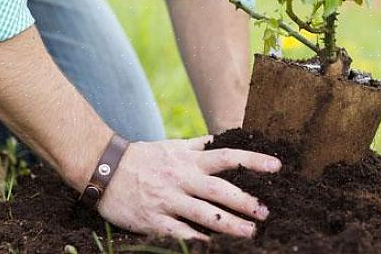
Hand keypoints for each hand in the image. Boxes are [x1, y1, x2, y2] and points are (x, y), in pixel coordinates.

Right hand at [96, 136, 281, 239]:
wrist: (103, 168)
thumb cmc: (142, 158)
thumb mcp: (172, 146)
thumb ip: (198, 145)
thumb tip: (223, 138)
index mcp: (188, 160)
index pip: (227, 156)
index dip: (252, 160)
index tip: (276, 166)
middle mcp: (181, 178)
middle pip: (219, 189)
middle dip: (245, 201)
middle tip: (266, 212)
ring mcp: (167, 199)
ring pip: (203, 213)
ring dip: (229, 224)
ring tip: (251, 233)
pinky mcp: (153, 219)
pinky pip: (179, 232)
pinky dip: (198, 239)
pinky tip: (214, 246)